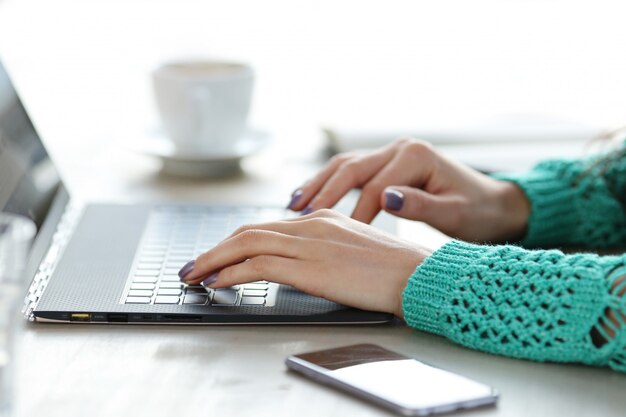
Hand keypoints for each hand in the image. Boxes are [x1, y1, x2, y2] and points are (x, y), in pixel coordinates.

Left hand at [179, 209, 431, 316]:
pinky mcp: (309, 266)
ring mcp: (309, 243)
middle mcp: (311, 224)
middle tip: (192, 265)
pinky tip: (218, 283)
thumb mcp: (353, 250)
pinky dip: (231, 273)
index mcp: (321, 218)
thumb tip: (298, 264)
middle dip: (215, 249)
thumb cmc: (393, 269)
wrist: (417, 275)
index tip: (217, 255)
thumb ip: (324, 249)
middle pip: (249, 231)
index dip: (235, 241)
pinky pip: (258, 266)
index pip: (266, 227)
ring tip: (193, 276)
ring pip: (246, 244)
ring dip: (213, 260)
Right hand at [287, 138, 530, 242]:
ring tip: (294, 204)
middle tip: (299, 216)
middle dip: (324, 192)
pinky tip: (311, 197)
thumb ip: (420, 205)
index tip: (341, 238)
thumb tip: (387, 198)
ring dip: (319, 183)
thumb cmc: (478, 211)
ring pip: (345, 165)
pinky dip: (329, 183)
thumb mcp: (455, 213)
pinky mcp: (388, 164)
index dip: (357, 214)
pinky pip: (351, 171)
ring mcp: (392, 154)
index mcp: (417, 157)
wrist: (493, 204)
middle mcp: (401, 149)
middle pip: (351, 168)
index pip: (377, 187)